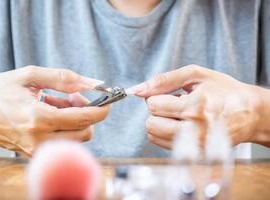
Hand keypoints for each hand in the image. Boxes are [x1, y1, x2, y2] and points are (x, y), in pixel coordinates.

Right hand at [0, 66, 110, 155]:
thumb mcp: (30, 76)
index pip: (83, 118)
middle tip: (74, 97)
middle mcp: (40, 139)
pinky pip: (64, 142)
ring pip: (76, 139)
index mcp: (38, 118)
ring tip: (59, 103)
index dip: (101, 109)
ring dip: (76, 120)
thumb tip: (93, 82)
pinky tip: (53, 113)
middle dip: (87, 113)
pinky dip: (66, 127)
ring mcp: (38, 150)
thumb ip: (64, 79)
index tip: (109, 102)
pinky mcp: (36, 153)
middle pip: (85, 132)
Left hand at [129, 65, 269, 148]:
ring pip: (154, 136)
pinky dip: (166, 133)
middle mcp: (195, 129)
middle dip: (156, 111)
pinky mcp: (195, 153)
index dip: (157, 97)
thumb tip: (138, 89)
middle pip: (151, 124)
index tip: (170, 95)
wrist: (249, 113)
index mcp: (196, 106)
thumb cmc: (224, 91)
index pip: (153, 105)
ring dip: (160, 122)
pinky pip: (164, 145)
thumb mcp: (195, 75)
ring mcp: (195, 145)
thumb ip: (164, 80)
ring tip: (178, 115)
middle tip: (172, 105)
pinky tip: (181, 124)